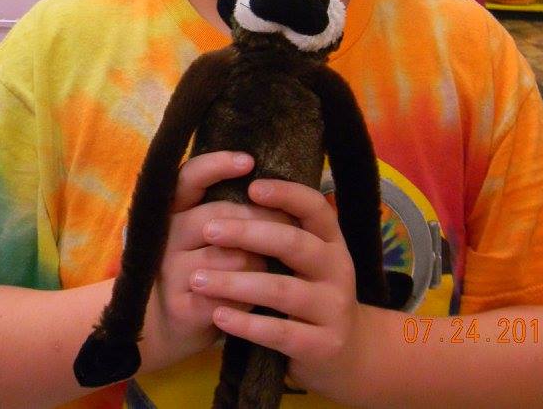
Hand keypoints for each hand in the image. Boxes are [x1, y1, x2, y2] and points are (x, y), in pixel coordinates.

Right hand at [142, 152, 291, 368]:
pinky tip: (256, 301)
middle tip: (290, 225)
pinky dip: (251, 297)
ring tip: (269, 270)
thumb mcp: (200, 236)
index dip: (216, 165)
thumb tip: (276, 188)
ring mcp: (171, 272)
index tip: (249, 161)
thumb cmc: (197, 272)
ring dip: (261, 263)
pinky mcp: (183, 306)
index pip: (189, 177)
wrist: (164, 329)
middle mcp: (167, 237)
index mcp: (172, 212)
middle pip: (221, 216)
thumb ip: (226, 212)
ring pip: (235, 257)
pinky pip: (233, 294)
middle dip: (262, 220)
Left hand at [188, 179, 368, 402]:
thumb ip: (282, 230)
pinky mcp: (323, 345)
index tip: (251, 187)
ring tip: (197, 280)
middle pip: (293, 243)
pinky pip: (280, 332)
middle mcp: (338, 268)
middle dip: (248, 234)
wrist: (345, 355)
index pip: (315, 207)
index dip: (286, 194)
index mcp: (332, 240)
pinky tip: (218, 316)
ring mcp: (333, 308)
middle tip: (209, 230)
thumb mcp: (306, 259)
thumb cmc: (310, 293)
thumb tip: (237, 189)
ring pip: (281, 290)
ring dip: (236, 283)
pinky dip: (246, 324)